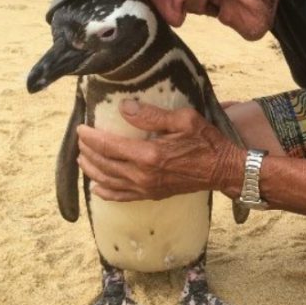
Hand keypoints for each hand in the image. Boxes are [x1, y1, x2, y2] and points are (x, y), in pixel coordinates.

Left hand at [77, 99, 245, 201]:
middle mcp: (143, 175)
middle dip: (88, 151)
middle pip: (104, 164)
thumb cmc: (208, 142)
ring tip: (83, 158)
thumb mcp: (184, 119)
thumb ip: (152, 114)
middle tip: (81, 140)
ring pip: (108, 181)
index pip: (108, 146)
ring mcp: (147, 188)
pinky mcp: (153, 195)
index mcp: (149, 154)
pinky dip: (106, 192)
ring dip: (92, 169)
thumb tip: (124, 107)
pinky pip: (122, 197)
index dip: (91, 137)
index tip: (81, 128)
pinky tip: (97, 187)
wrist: (223, 170)